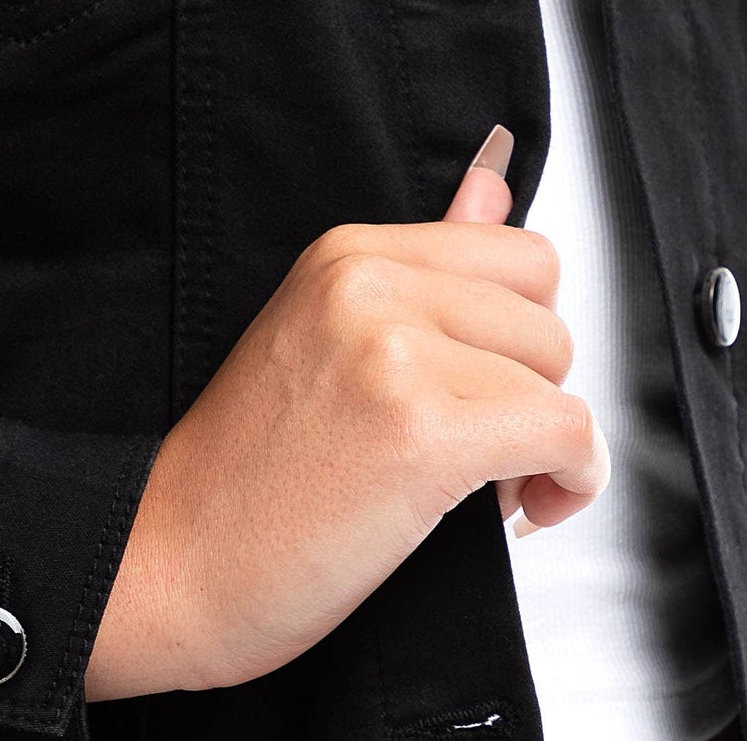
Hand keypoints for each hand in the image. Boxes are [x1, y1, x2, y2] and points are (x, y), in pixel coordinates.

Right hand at [85, 124, 609, 700]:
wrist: (176, 560)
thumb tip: (494, 185)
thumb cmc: (247, 472)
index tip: (488, 389)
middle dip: (533, 390)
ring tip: (479, 484)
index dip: (520, 334)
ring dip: (546, 444)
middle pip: (546, 314)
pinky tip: (522, 509)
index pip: (516, 253)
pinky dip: (570, 483)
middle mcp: (368, 284)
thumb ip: (426, 261)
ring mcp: (392, 350)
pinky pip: (567, 435)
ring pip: (558, 377)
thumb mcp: (329, 335)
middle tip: (481, 449)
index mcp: (347, 253)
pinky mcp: (421, 429)